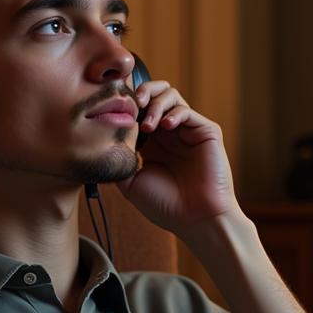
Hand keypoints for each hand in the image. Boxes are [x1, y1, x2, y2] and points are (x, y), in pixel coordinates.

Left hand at [117, 80, 237, 239]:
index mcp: (152, 144)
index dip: (127, 107)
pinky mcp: (206, 131)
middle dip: (141, 92)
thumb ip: (120, 159)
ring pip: (171, 96)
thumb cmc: (165, 205)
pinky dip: (173, 113)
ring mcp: (188, 131)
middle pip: (154, 95)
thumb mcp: (131, 182)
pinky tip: (165, 127)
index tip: (115, 112)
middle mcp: (170, 133)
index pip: (138, 111)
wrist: (196, 219)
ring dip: (156, 103)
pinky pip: (187, 111)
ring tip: (149, 125)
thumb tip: (106, 136)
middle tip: (132, 104)